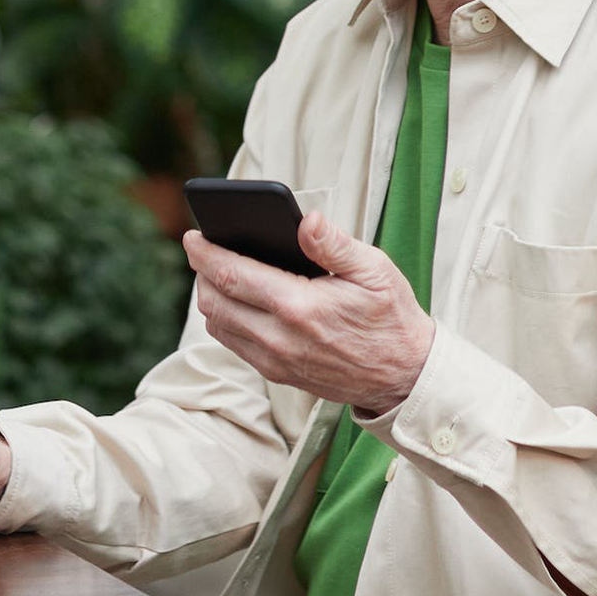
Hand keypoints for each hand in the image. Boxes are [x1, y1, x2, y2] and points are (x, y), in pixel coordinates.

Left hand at [183, 211, 433, 410]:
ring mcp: (276, 361)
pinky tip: (237, 300)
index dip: (204, 253)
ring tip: (218, 271)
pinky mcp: (278, 374)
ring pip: (219, 325)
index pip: (231, 276)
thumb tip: (305, 220)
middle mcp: (280, 339)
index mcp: (299, 307)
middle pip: (214, 301)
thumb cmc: (391, 317)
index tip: (192, 235)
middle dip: (202, 271)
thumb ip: (335, 244)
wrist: (404, 375)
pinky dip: (226, 319)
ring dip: (211, 296)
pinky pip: (234, 344)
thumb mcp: (374, 271)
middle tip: (203, 249)